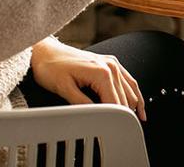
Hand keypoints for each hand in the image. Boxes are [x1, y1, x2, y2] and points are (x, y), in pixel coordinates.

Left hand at [30, 37, 145, 120]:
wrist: (46, 51)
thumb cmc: (51, 67)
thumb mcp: (64, 89)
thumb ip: (82, 104)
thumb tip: (97, 116)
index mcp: (102, 72)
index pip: (116, 102)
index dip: (117, 119)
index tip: (117, 131)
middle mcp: (110, 66)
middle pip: (125, 97)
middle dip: (126, 115)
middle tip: (125, 131)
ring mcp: (112, 63)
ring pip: (130, 89)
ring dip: (134, 105)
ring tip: (136, 122)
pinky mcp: (110, 63)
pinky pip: (127, 79)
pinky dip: (133, 93)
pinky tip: (137, 103)